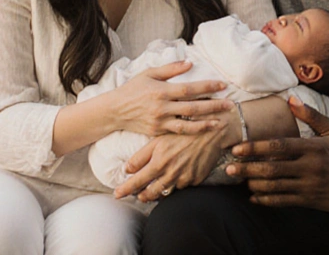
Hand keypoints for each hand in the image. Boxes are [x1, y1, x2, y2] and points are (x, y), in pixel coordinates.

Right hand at [110, 61, 232, 136]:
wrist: (114, 111)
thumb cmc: (133, 89)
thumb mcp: (149, 73)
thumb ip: (170, 69)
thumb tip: (190, 63)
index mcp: (161, 91)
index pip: (189, 89)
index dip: (207, 86)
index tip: (223, 85)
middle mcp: (162, 108)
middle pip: (193, 107)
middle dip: (213, 106)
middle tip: (230, 105)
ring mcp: (160, 122)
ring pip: (188, 125)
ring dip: (206, 124)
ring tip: (220, 123)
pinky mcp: (158, 133)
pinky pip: (178, 133)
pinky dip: (192, 132)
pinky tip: (203, 131)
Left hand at [113, 117, 234, 201]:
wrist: (211, 131)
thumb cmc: (182, 131)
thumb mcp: (158, 139)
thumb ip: (141, 156)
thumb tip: (127, 169)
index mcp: (158, 161)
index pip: (137, 181)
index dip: (126, 189)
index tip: (117, 194)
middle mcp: (170, 172)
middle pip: (150, 192)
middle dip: (141, 196)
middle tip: (135, 197)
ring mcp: (183, 178)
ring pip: (165, 192)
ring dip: (156, 194)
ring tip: (149, 194)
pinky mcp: (195, 180)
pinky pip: (181, 186)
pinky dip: (175, 184)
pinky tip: (173, 179)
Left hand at [226, 96, 328, 212]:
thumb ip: (311, 115)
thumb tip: (290, 99)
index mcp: (313, 148)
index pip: (279, 146)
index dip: (256, 147)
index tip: (237, 148)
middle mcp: (310, 168)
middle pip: (272, 168)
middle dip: (247, 168)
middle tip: (229, 167)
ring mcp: (309, 186)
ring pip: (275, 187)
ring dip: (254, 184)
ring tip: (240, 180)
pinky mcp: (310, 201)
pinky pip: (283, 202)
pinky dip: (266, 200)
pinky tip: (253, 197)